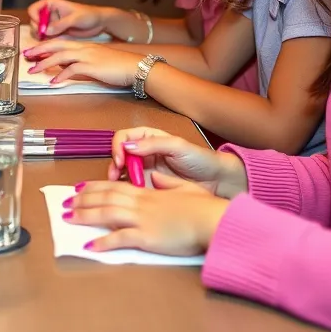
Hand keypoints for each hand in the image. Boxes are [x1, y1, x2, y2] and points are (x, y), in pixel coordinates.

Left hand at [23, 40, 138, 86]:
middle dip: (39, 50)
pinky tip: (54, 81)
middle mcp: (83, 48)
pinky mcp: (91, 66)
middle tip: (26, 55)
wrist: (134, 66)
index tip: (32, 50)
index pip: (59, 43)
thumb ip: (79, 63)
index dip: (44, 46)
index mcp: (84, 45)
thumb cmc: (117, 65)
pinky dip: (61, 75)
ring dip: (45, 63)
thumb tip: (65, 69)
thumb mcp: (95, 61)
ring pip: (60, 57)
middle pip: (56, 46)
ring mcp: (87, 56)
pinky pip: (72, 69)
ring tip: (34, 70)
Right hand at [26, 0, 109, 38]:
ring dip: (42, 37)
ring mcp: (51, 23)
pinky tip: (56, 41)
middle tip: (47, 36)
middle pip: (33, 22)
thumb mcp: (75, 18)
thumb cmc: (88, 15)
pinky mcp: (56, 32)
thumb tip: (46, 31)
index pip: (33, 9)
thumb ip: (60, 24)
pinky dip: (47, 41)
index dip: (35, 18)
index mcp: (50, 4)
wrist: (98, 23)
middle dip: (38, 30)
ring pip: (38, 31)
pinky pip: (46, 38)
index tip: (42, 27)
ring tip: (54, 38)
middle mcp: (48, 13)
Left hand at [66, 173, 228, 256]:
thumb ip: (168, 184)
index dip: (94, 187)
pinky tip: (90, 246)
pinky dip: (103, 242)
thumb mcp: (185, 189)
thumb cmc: (204, 208)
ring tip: (68, 219)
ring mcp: (142, 220)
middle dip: (83, 200)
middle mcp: (141, 204)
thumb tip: (157, 178)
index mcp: (149, 193)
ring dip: (84, 216)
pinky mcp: (146, 237)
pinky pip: (119, 239)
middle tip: (65, 203)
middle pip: (105, 198)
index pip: (115, 187)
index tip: (80, 188)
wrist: (212, 220)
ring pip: (106, 214)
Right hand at [109, 128, 247, 197]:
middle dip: (114, 163)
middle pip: (119, 154)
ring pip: (122, 170)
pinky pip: (131, 185)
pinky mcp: (148, 186)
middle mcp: (144, 152)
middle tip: (115, 175)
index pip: (124, 137)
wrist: (216, 181)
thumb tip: (127, 146)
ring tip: (117, 185)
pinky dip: (124, 189)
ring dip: (116, 176)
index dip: (118, 146)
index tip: (121, 159)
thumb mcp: (178, 146)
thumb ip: (153, 144)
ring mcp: (145, 170)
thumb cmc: (200, 159)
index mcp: (149, 138)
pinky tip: (126, 194)